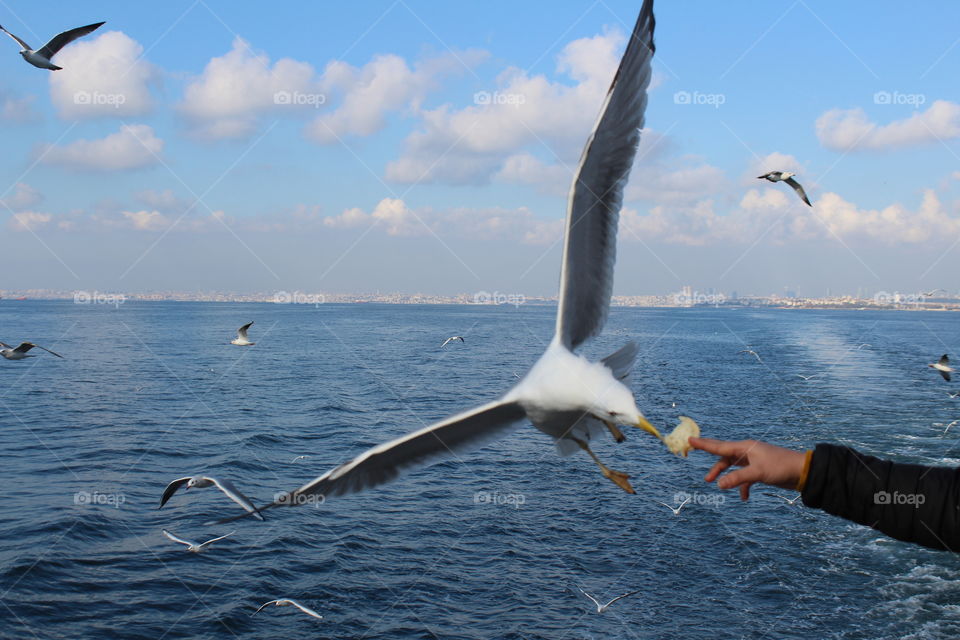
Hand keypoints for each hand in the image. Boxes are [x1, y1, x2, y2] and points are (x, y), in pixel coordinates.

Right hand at [689, 437, 805, 500]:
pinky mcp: (760, 470)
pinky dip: (742, 486)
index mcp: (745, 448)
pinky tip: (744, 497)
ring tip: (717, 485)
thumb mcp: (757, 473)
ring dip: (726, 477)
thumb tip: (719, 484)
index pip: (720, 446)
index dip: (704, 445)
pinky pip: (745, 477)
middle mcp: (747, 452)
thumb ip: (737, 479)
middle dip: (713, 464)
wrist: (802, 472)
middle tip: (702, 470)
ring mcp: (753, 461)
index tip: (690, 441)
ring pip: (734, 468)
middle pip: (725, 457)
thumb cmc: (780, 467)